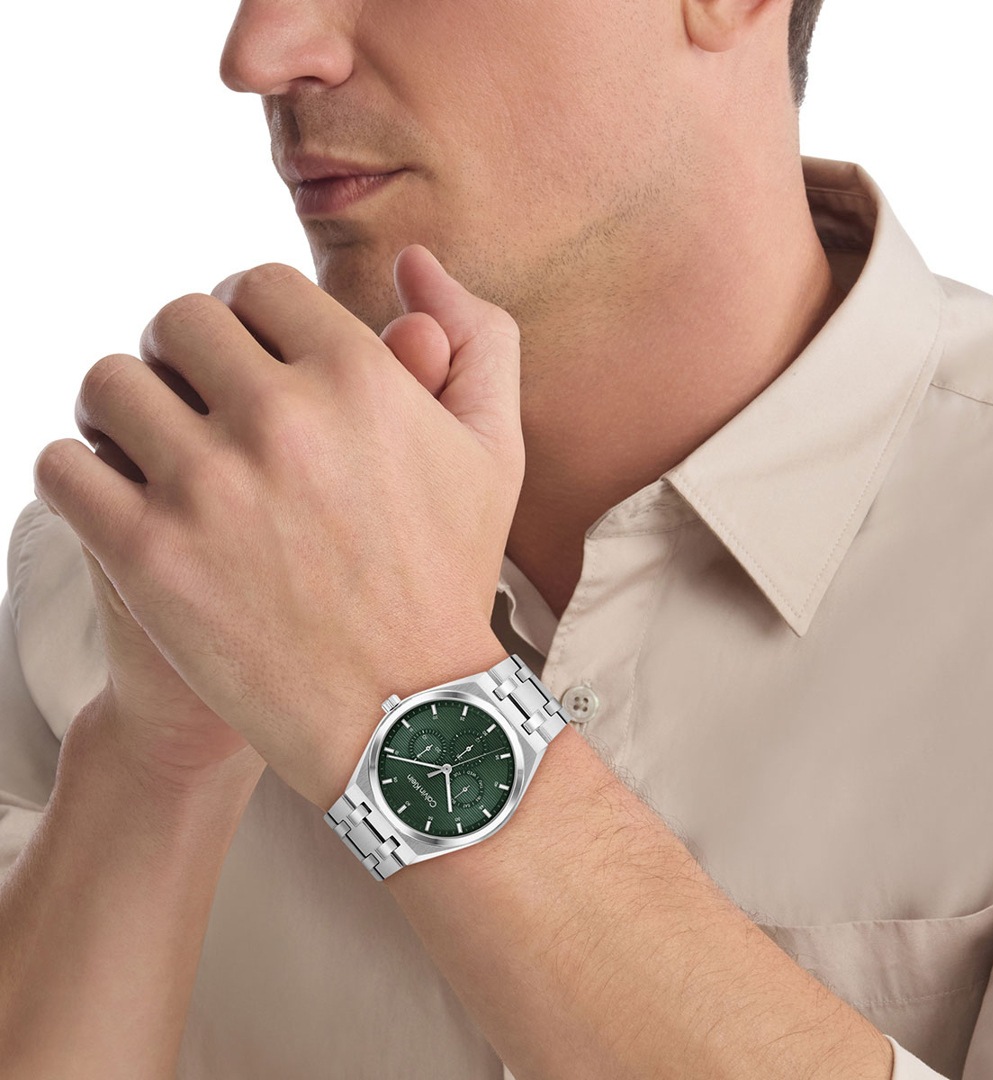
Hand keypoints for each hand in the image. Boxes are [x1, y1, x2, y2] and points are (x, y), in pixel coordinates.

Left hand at [34, 245, 523, 809]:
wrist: (404, 713)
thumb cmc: (450, 575)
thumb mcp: (493, 452)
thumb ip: (476, 338)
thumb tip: (414, 261)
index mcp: (360, 376)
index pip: (256, 284)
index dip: (248, 317)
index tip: (250, 361)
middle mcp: (282, 418)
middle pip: (175, 320)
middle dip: (184, 354)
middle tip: (198, 403)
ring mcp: (208, 489)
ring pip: (109, 383)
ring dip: (123, 407)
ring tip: (152, 449)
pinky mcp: (147, 558)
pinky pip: (63, 467)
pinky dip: (82, 473)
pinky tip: (123, 501)